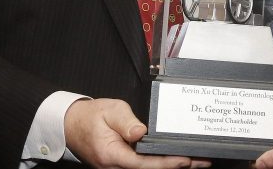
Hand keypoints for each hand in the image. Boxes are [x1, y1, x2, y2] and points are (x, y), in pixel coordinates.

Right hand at [64, 98, 210, 168]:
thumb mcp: (109, 111)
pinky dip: (162, 164)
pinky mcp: (122, 165)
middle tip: (202, 161)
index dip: (166, 163)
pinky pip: (144, 167)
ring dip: (171, 167)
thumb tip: (140, 131)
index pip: (144, 163)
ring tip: (197, 162)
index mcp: (112, 154)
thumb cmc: (89, 117)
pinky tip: (177, 160)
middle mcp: (115, 166)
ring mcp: (118, 168)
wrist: (70, 125)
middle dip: (177, 167)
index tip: (185, 160)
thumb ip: (126, 121)